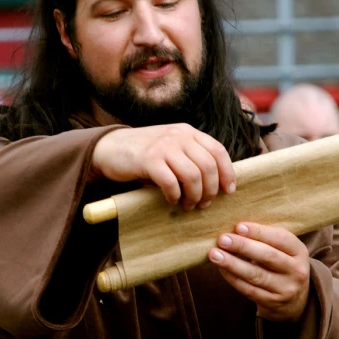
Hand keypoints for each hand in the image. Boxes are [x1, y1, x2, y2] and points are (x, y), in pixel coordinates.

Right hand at [92, 124, 235, 210]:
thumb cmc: (145, 154)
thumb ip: (191, 157)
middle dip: (210, 190)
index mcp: (188, 132)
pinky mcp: (148, 160)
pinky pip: (171, 182)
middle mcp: (178, 135)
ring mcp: (163, 146)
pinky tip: (172, 200)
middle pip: (208, 166)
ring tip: (188, 206)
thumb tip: (216, 184)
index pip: (218, 150)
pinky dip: (175, 196)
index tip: (228, 191)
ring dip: (194, 196)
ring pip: (193, 176)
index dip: (227, 173)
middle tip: (204, 204)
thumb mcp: (171, 148)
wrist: (110, 147)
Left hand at [209, 222, 309, 321]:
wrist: (295, 300)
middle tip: (222, 239)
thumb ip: (265, 238)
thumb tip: (235, 228)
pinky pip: (248, 289)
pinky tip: (221, 268)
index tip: (239, 227)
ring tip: (214, 254)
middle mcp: (296, 271)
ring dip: (232, 263)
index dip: (259, 232)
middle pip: (268, 256)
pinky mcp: (272, 302)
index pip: (281, 238)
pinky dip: (232, 278)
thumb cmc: (282, 264)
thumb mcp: (283, 250)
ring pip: (256, 275)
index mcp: (299, 251)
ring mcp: (285, 289)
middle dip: (243, 246)